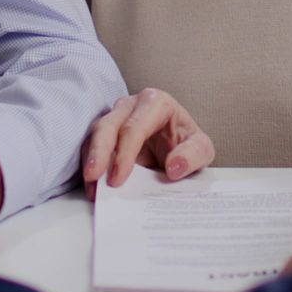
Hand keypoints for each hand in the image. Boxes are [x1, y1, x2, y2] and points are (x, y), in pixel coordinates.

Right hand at [80, 88, 214, 199]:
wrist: (179, 146)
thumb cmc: (187, 143)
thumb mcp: (201, 149)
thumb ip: (193, 155)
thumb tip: (174, 167)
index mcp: (157, 103)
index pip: (134, 127)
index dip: (124, 153)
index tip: (118, 179)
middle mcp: (132, 106)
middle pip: (108, 125)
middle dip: (99, 152)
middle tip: (93, 177)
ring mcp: (116, 117)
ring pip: (95, 134)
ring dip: (90, 160)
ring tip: (91, 187)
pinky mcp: (106, 133)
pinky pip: (91, 146)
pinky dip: (90, 166)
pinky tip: (92, 187)